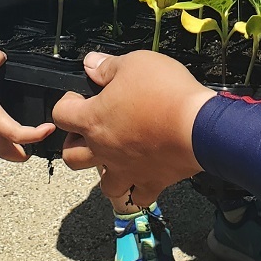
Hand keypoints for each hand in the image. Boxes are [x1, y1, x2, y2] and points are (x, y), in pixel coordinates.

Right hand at [0, 49, 48, 161]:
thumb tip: (2, 55)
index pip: (21, 136)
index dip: (38, 135)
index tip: (49, 127)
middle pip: (12, 155)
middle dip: (27, 153)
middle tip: (38, 142)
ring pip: (0, 151)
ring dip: (13, 150)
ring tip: (24, 139)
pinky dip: (0, 143)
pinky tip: (1, 130)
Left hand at [53, 50, 213, 207]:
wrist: (199, 125)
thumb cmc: (166, 92)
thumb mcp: (135, 63)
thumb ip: (107, 66)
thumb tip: (90, 63)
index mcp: (94, 119)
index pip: (60, 114)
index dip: (66, 103)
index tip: (80, 96)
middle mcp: (104, 149)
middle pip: (71, 157)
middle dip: (76, 143)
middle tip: (93, 129)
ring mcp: (126, 169)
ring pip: (103, 184)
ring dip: (105, 172)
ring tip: (117, 156)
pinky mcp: (151, 181)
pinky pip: (139, 197)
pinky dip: (139, 189)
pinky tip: (145, 174)